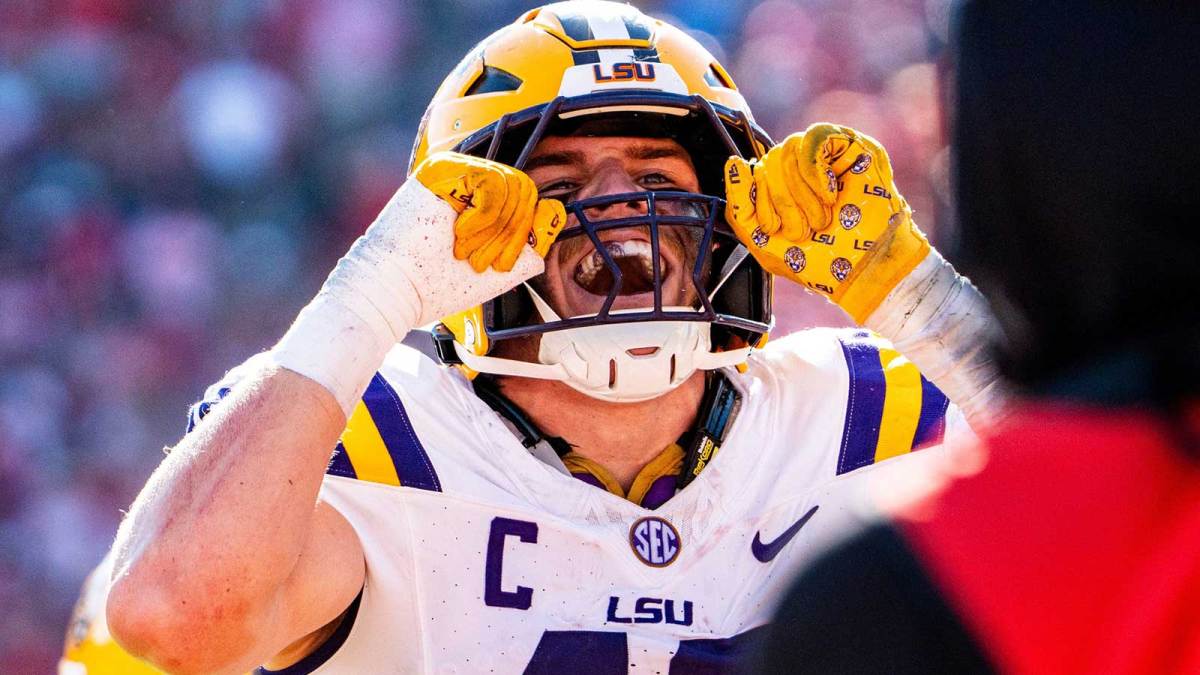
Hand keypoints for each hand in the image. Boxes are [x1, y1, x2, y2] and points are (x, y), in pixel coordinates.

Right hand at [415, 152, 565, 272]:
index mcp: (483, 201)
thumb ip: (530, 241)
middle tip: (480, 262)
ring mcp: (455, 171)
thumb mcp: (501, 266)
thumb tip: (555, 209)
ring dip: (494, 231)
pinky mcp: (442, 168)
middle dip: (510, 235)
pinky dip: (484, 217)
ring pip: (513, 185)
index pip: (526, 200)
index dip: (523, 233)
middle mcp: (470, 180)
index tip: (499, 265)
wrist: (395, 290)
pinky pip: (493, 183)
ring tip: (466, 253)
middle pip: (524, 190)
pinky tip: (459, 235)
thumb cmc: (438, 283)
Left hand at [723, 123, 929, 322]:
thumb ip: (740, 206)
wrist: (863, 271)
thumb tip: (734, 163)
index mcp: (780, 186)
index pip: (752, 173)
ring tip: (822, 219)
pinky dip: (814, 170)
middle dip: (782, 203)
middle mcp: (800, 166)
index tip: (776, 230)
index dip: (759, 202)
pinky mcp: (851, 145)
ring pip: (787, 149)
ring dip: (800, 193)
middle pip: (768, 161)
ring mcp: (826, 153)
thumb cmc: (818, 261)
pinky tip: (829, 195)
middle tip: (805, 231)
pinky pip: (814, 137)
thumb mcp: (764, 242)